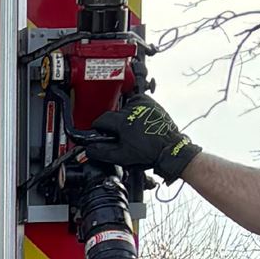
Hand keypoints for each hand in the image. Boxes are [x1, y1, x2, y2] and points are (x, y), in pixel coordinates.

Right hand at [73, 92, 200, 181]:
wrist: (169, 148)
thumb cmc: (149, 153)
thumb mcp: (122, 157)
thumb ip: (102, 151)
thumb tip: (89, 149)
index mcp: (123, 121)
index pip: (101, 120)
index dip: (99, 128)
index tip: (102, 133)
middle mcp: (133, 109)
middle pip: (113, 114)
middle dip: (114, 125)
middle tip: (121, 136)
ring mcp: (143, 104)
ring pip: (123, 108)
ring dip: (124, 117)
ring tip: (132, 129)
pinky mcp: (150, 102)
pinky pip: (135, 103)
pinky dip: (134, 110)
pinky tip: (138, 121)